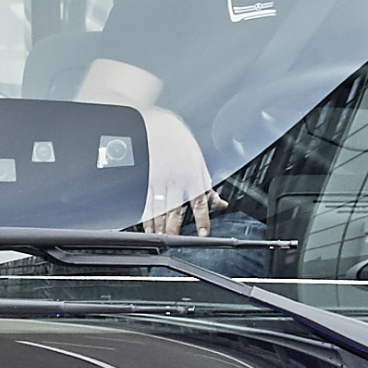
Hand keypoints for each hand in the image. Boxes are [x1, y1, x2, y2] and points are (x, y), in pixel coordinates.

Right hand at [133, 106, 216, 235]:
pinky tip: (147, 226)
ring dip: (158, 225)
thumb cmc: (183, 145)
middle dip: (173, 227)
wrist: (161, 127)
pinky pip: (146, 201)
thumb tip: (221, 205)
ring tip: (159, 238)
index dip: (201, 219)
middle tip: (173, 241)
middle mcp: (176, 180)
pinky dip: (146, 216)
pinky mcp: (147, 179)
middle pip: (174, 208)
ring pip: (158, 207)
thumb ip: (208, 189)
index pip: (199, 202)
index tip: (202, 233)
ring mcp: (159, 180)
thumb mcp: (200, 165)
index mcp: (193, 176)